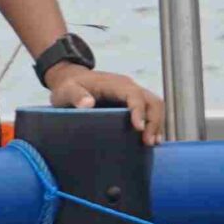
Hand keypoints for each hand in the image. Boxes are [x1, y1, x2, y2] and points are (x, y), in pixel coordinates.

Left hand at [45, 66, 166, 144]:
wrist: (71, 79)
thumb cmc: (69, 86)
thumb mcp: (66, 90)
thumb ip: (75, 95)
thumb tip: (88, 104)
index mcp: (114, 84)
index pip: (134, 94)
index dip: (139, 110)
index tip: (138, 128)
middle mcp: (128, 87)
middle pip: (152, 100)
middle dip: (154, 121)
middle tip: (148, 143)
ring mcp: (131, 95)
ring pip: (154, 106)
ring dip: (156, 124)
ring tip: (152, 144)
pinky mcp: (132, 104)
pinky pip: (149, 112)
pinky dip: (153, 125)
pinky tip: (149, 140)